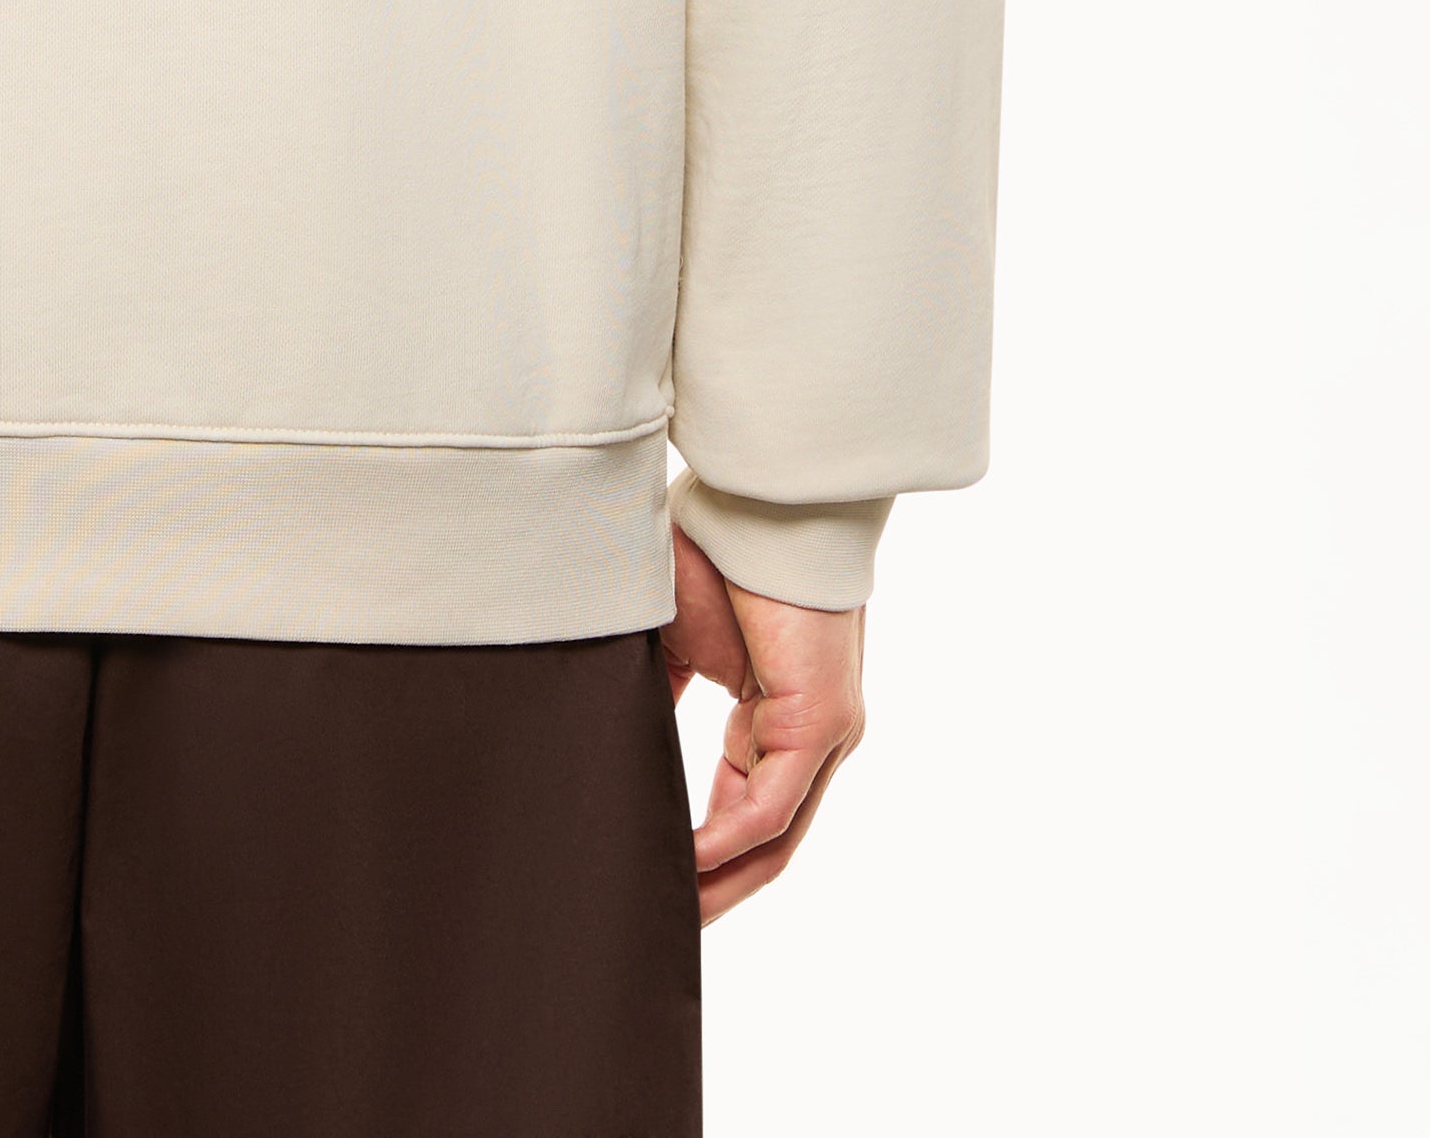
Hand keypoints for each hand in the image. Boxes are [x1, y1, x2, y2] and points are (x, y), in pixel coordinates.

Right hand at [663, 523, 865, 924]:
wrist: (758, 503)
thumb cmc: (717, 554)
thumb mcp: (672, 641)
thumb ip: (653, 697)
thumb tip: (606, 734)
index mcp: (771, 717)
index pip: (742, 809)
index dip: (701, 855)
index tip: (655, 883)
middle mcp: (807, 737)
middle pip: (763, 841)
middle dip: (712, 888)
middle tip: (661, 927)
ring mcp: (823, 735)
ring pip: (773, 836)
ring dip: (721, 881)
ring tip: (671, 915)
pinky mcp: (823, 723)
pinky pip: (772, 805)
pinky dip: (728, 840)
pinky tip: (686, 861)